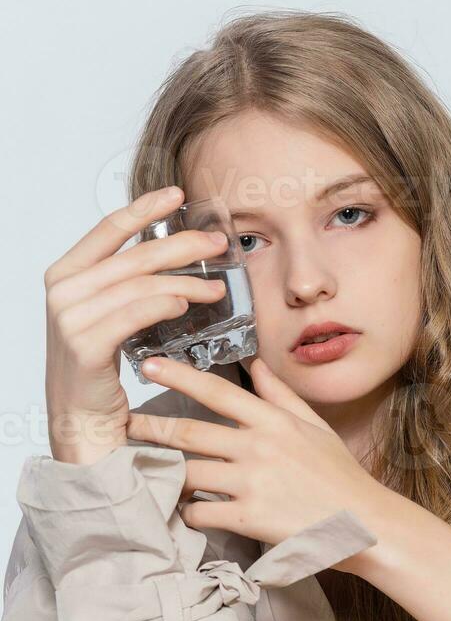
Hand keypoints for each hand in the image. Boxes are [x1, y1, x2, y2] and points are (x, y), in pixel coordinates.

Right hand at [44, 186, 228, 463]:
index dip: (145, 208)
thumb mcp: (106, 318)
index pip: (109, 229)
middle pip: (134, 255)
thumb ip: (125, 286)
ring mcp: (70, 318)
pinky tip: (187, 304)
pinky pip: (134, 314)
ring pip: (140, 285)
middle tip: (217, 244)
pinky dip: (164, 305)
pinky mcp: (85, 346)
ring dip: (185, 282)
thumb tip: (170, 255)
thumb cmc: (98, 374)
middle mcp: (63, 291)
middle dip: (182, 246)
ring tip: (216, 287)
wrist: (80, 425)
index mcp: (65, 276)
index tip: (177, 195)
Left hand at [125, 355, 386, 568]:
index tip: (148, 366)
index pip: (217, 391)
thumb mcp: (315, 427)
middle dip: (149, 428)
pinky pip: (201, 514)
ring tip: (146, 473)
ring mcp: (252, 483)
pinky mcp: (249, 519)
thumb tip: (256, 366)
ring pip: (188, 474)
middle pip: (188, 432)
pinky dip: (187, 514)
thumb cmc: (340, 476)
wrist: (365, 524)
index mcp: (273, 421)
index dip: (178, 376)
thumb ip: (281, 396)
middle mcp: (259, 447)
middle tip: (121, 424)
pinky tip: (187, 513)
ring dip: (165, 475)